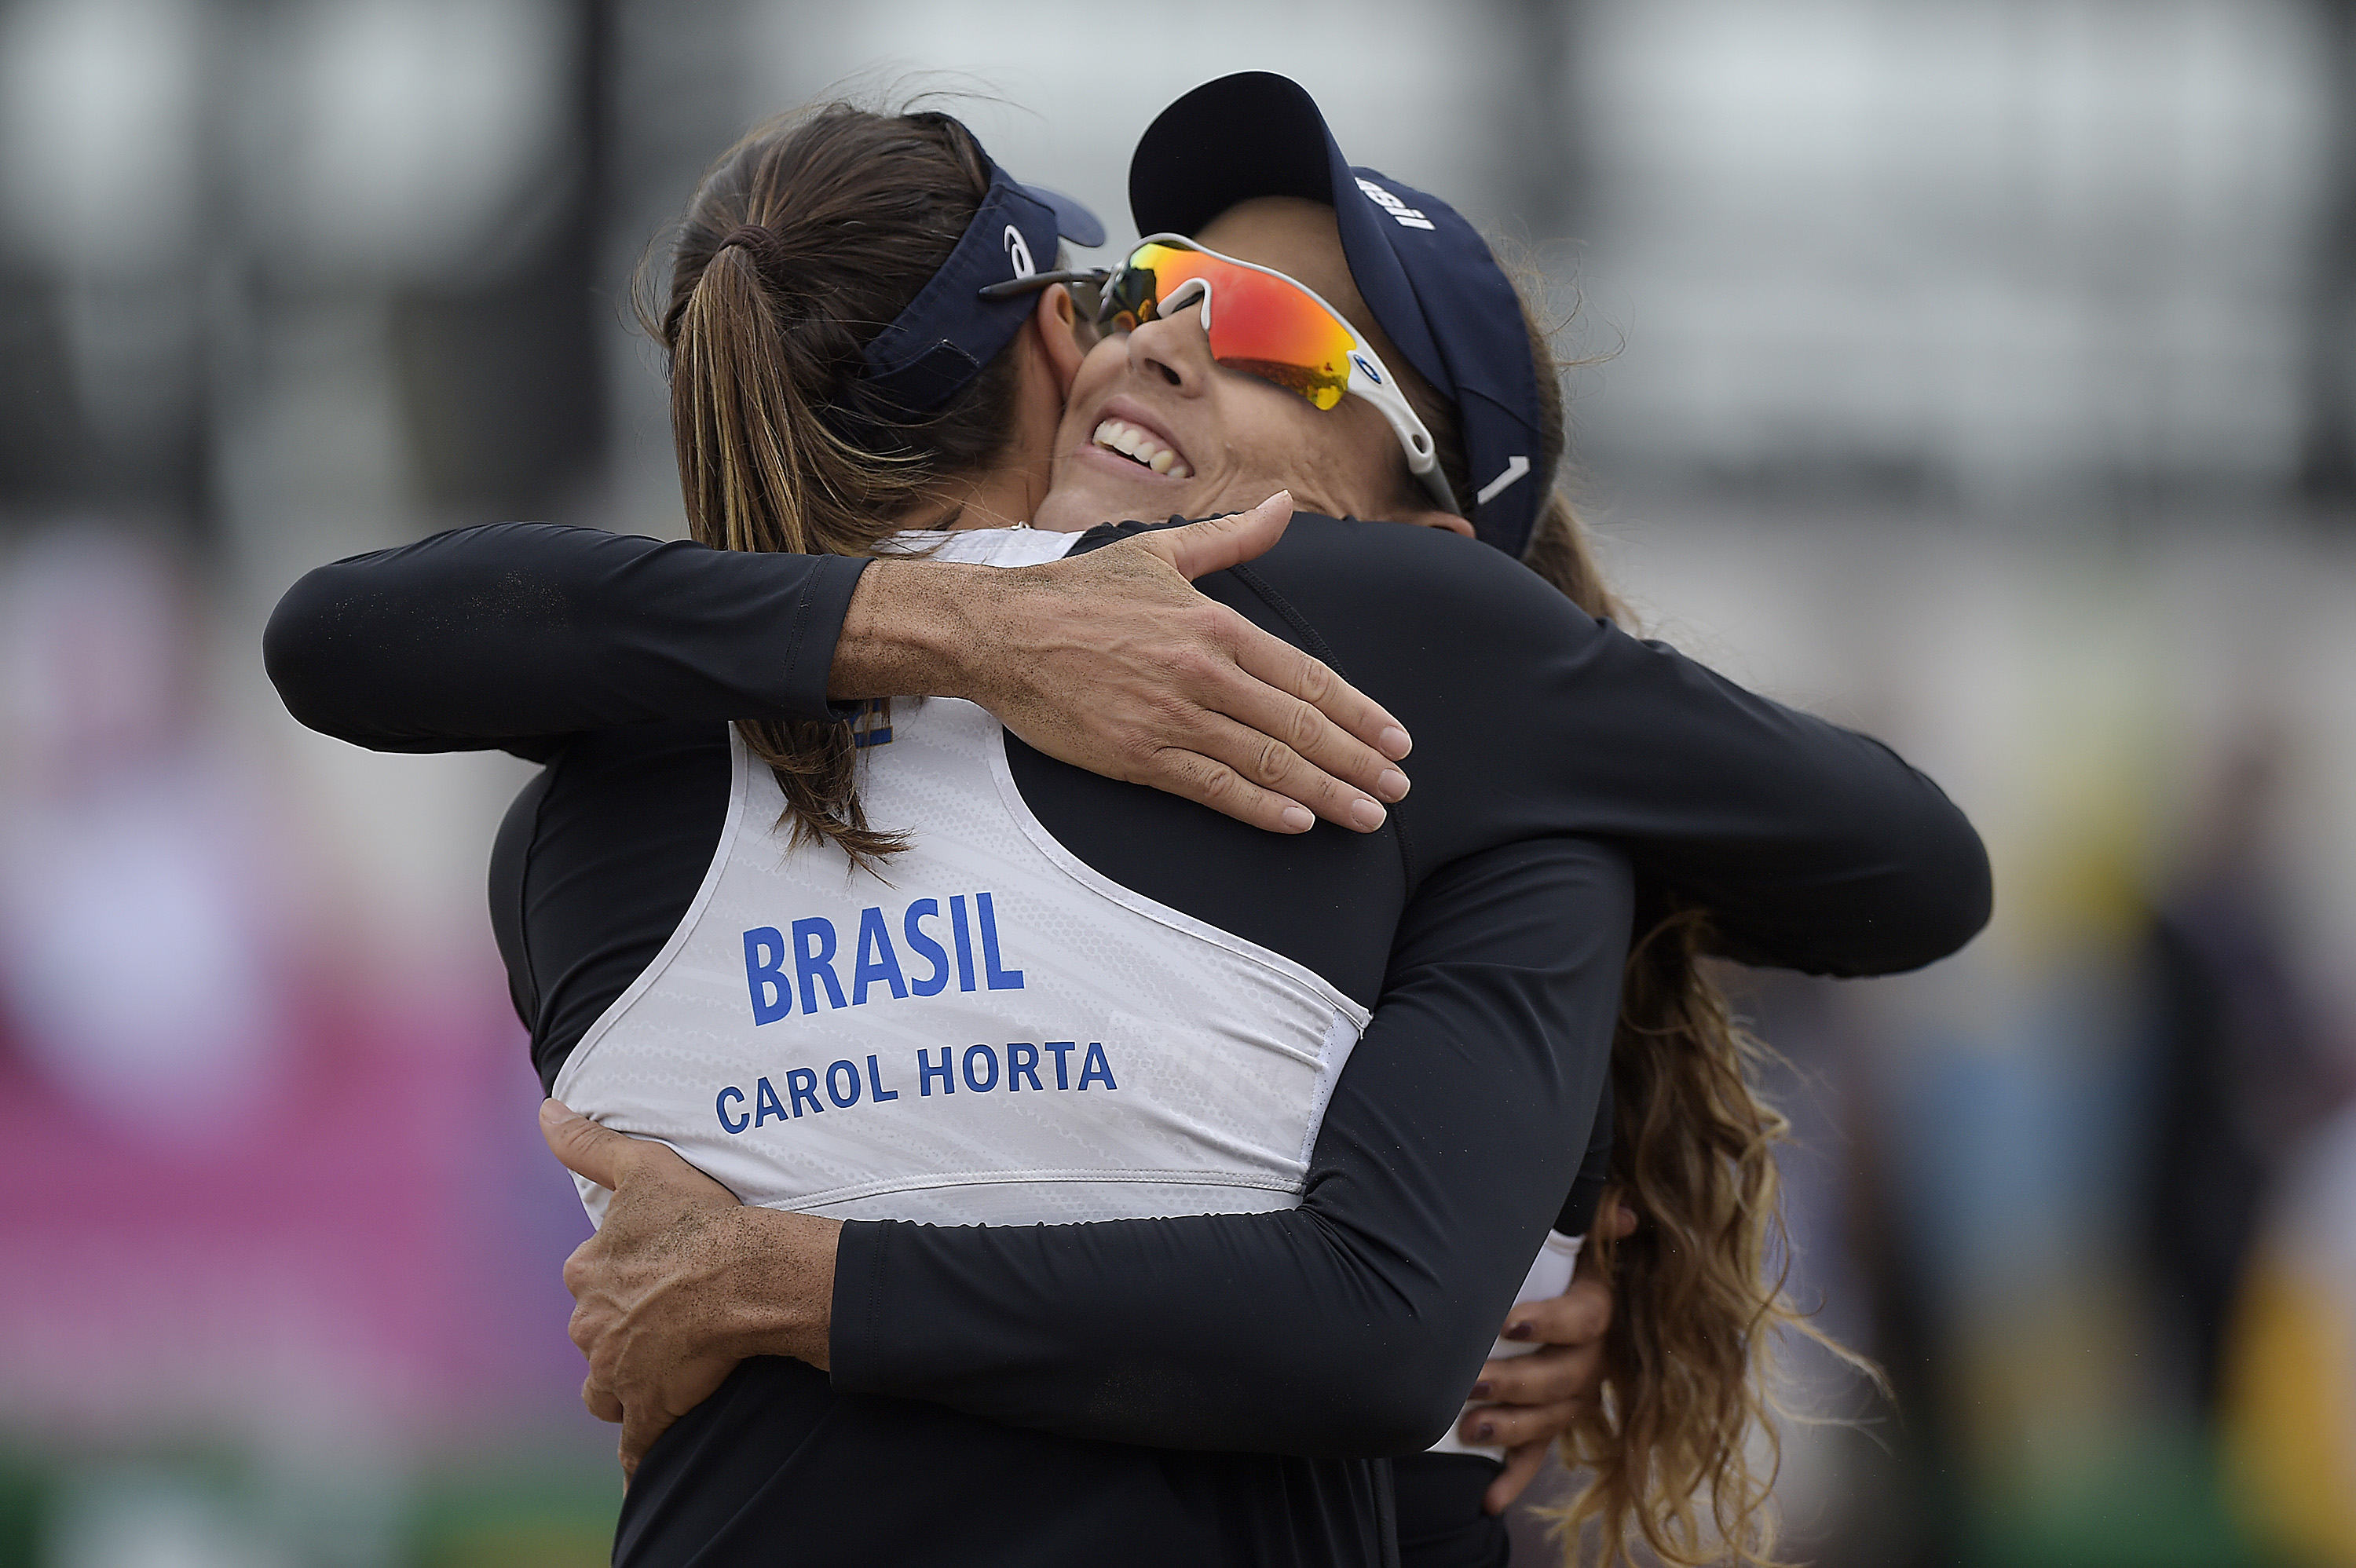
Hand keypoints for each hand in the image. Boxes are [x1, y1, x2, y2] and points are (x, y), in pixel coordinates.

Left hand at [540, 1100, 841, 1478]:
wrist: (744, 1273)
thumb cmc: (699, 1218)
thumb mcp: (643, 1168)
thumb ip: (589, 1142)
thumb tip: (544, 1110)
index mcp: (588, 1272)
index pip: (588, 1280)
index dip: (618, 1279)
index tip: (649, 1276)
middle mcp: (591, 1324)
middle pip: (594, 1336)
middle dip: (619, 1334)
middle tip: (664, 1323)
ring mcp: (619, 1371)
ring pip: (605, 1390)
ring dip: (622, 1387)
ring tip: (656, 1379)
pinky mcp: (650, 1406)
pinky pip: (636, 1442)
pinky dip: (638, 1453)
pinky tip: (644, 1465)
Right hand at [832, 492, 1414, 834]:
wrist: (999, 631)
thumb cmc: (1077, 593)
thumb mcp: (1161, 553)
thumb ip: (1233, 539)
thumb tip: (1284, 507)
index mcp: (1216, 624)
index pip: (1308, 677)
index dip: (1360, 713)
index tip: (1396, 739)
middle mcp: (1205, 672)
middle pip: (1301, 726)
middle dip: (1359, 760)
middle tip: (1397, 788)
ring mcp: (1173, 717)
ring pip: (1269, 762)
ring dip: (1328, 792)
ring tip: (1367, 816)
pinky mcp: (1139, 756)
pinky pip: (1215, 788)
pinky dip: (1262, 808)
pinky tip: (1299, 822)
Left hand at [1465, 1202, 1636, 1513]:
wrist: (1565, 1294)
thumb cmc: (1560, 1261)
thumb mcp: (1577, 1239)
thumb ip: (1595, 1222)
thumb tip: (1624, 1212)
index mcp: (1597, 1311)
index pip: (1584, 1320)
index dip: (1550, 1323)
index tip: (1509, 1322)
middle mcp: (1592, 1359)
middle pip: (1563, 1379)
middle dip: (1516, 1382)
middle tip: (1471, 1382)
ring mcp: (1573, 1396)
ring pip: (1551, 1420)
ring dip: (1512, 1429)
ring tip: (1469, 1428)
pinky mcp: (1552, 1423)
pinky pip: (1538, 1455)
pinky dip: (1514, 1478)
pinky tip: (1488, 1499)